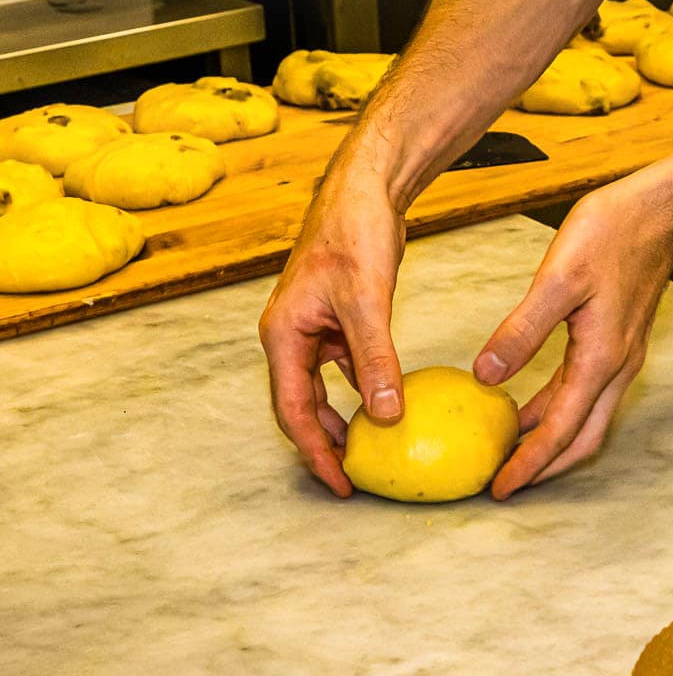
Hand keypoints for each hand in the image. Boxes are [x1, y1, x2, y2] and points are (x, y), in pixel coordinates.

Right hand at [258, 163, 407, 496]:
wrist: (364, 190)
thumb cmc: (354, 234)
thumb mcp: (367, 301)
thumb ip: (375, 360)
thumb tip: (385, 416)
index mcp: (283, 335)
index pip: (294, 411)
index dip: (316, 453)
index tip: (341, 485)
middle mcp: (290, 336)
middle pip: (301, 407)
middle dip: (323, 445)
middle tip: (353, 480)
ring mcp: (312, 330)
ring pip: (322, 391)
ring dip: (341, 421)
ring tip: (367, 453)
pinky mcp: (336, 322)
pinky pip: (344, 369)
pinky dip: (361, 391)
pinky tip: (385, 406)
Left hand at [474, 170, 672, 498]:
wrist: (662, 211)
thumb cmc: (613, 234)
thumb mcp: (558, 280)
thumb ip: (521, 331)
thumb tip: (485, 376)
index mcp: (599, 361)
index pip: (560, 431)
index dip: (528, 464)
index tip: (499, 490)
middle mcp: (615, 369)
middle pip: (581, 441)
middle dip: (544, 468)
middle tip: (506, 485)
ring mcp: (620, 359)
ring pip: (586, 421)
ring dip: (551, 442)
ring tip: (511, 453)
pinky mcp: (617, 344)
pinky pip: (585, 395)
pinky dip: (558, 411)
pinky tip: (529, 407)